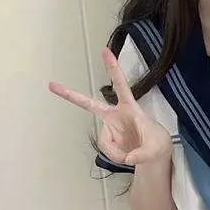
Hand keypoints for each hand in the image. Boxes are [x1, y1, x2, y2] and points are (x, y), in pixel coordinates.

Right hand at [49, 48, 171, 167]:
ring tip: (131, 156)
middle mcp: (115, 116)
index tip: (105, 50)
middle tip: (52, 85)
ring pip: (104, 142)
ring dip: (116, 153)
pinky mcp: (108, 141)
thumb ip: (143, 154)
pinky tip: (126, 157)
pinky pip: (106, 151)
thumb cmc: (157, 144)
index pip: (121, 86)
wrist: (154, 155)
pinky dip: (116, 157)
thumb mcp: (157, 149)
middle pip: (90, 105)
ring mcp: (110, 128)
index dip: (113, 69)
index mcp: (129, 108)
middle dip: (71, 95)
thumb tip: (128, 159)